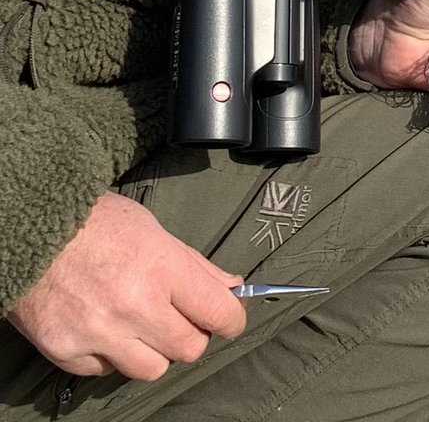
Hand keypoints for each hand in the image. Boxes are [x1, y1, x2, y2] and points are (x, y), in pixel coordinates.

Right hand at [7, 193, 246, 380]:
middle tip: (178, 317)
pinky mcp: (68, 352)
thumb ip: (194, 265)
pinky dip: (110, 355)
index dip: (232, 318)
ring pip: (152, 369)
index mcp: (161, 268)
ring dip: (152, 350)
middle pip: (189, 348)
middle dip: (191, 334)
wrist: (30, 229)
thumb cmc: (95, 223)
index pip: (218, 312)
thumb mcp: (152, 230)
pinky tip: (102, 326)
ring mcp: (99, 333)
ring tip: (138, 323)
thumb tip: (233, 287)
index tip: (229, 317)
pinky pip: (106, 371)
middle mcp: (134, 306)